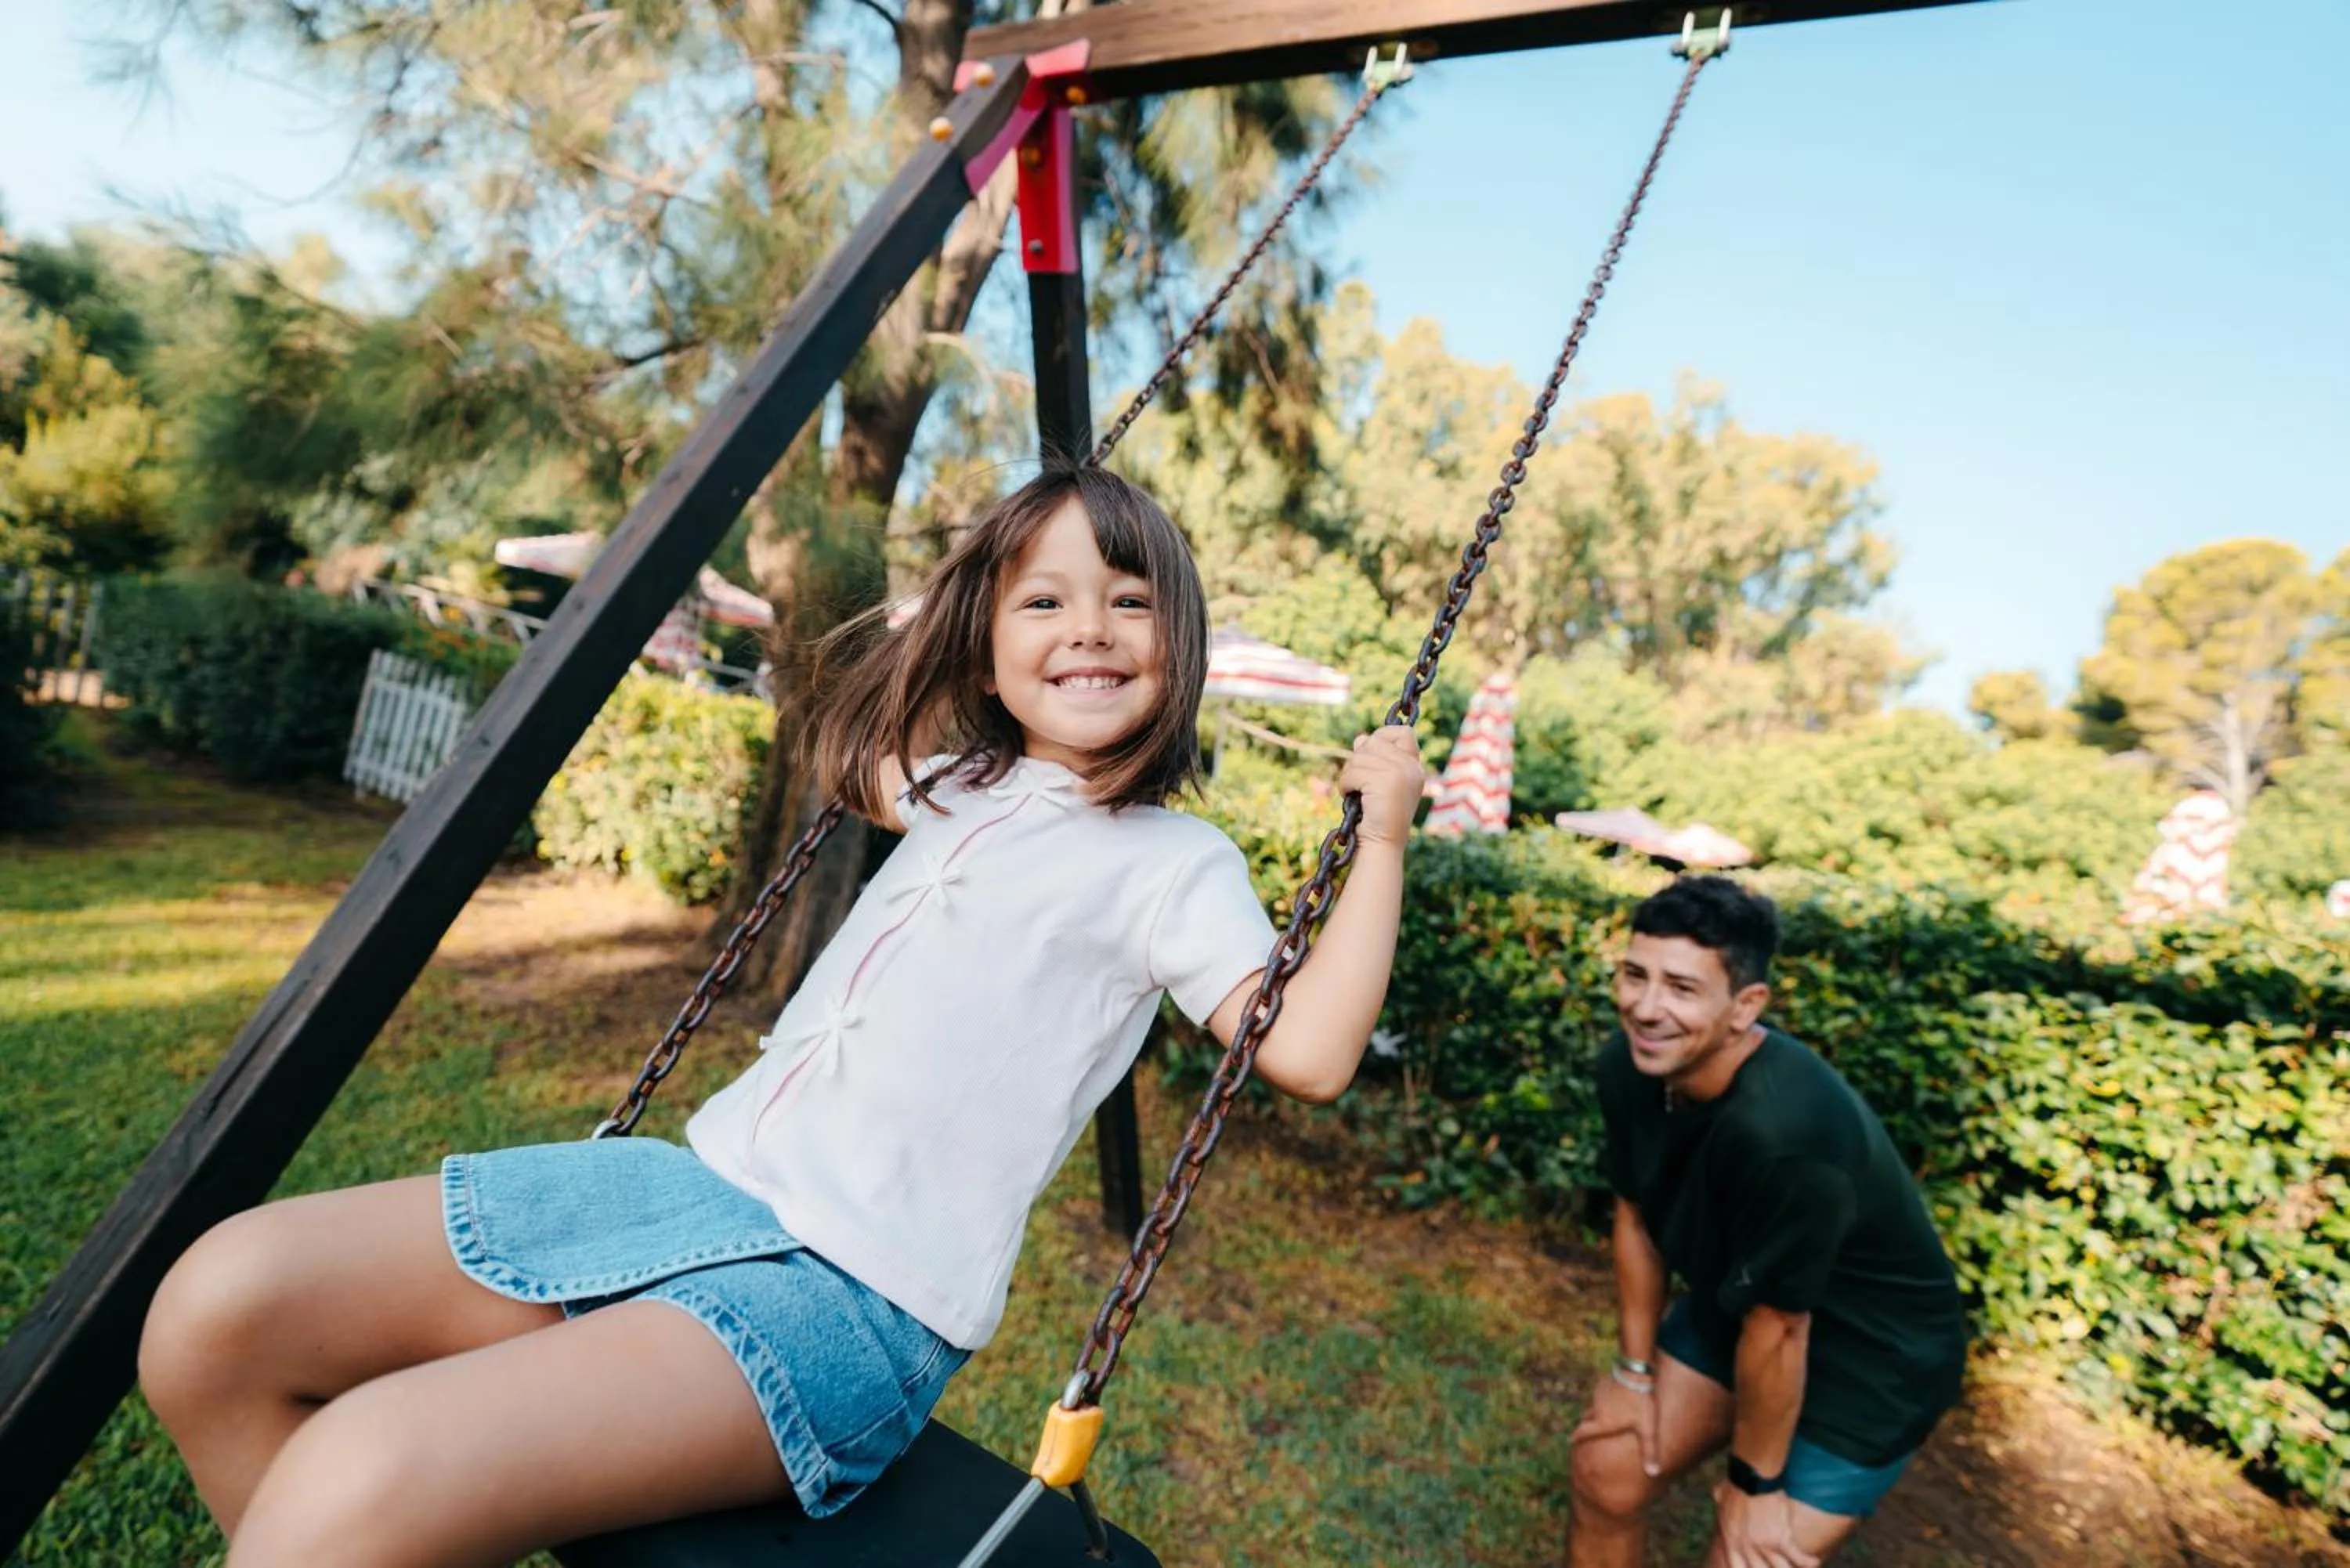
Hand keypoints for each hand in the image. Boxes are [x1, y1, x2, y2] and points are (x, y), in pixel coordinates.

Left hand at [1340, 724, 1425, 845]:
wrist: (1382, 843)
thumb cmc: (1378, 816)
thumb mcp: (1379, 783)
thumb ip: (1374, 759)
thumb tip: (1360, 738)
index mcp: (1414, 767)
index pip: (1404, 732)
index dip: (1383, 737)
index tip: (1370, 756)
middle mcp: (1411, 767)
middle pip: (1375, 741)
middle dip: (1358, 759)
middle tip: (1357, 782)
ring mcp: (1400, 773)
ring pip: (1360, 757)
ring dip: (1349, 775)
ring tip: (1354, 793)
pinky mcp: (1385, 781)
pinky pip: (1353, 772)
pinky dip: (1345, 785)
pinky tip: (1351, 798)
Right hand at [1568, 1370, 1660, 1479]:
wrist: (1636, 1373)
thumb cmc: (1641, 1403)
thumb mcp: (1647, 1429)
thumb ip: (1649, 1451)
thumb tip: (1653, 1473)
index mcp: (1603, 1422)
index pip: (1583, 1432)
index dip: (1576, 1438)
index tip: (1570, 1441)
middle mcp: (1597, 1410)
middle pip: (1587, 1419)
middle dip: (1586, 1425)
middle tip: (1586, 1431)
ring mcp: (1599, 1395)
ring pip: (1595, 1406)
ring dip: (1597, 1412)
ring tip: (1605, 1416)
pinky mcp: (1603, 1383)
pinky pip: (1601, 1394)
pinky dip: (1604, 1399)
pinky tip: (1614, 1399)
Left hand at [1711, 1482, 1819, 1567]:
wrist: (1754, 1478)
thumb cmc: (1737, 1483)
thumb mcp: (1721, 1495)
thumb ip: (1720, 1501)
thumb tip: (1717, 1494)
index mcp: (1731, 1540)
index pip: (1735, 1566)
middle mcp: (1746, 1548)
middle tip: (1775, 1565)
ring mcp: (1764, 1545)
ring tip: (1794, 1567)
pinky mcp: (1781, 1539)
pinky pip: (1798, 1558)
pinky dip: (1808, 1562)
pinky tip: (1814, 1563)